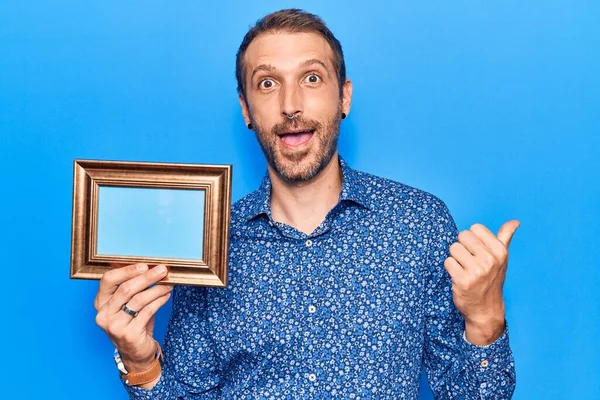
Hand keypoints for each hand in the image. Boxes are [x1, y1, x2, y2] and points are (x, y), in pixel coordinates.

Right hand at [94, 263, 172, 371]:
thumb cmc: (134, 324)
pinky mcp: (129, 334)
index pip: (108, 280)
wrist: (136, 353)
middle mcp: (104, 314)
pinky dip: (159, 301)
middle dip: (147, 277)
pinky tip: (166, 295)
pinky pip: (147, 311)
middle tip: (162, 270)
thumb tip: (153, 270)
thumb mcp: (129, 306)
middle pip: (126, 289)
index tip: (144, 265)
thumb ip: (134, 289)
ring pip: (138, 299)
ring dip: (156, 289)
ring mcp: (115, 326)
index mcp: (101, 303)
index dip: (126, 271)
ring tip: (168, 284)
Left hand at [443, 220, 519, 344]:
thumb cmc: (492, 279)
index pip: (475, 228)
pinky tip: (459, 277)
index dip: (472, 239)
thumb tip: (515, 221)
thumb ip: (505, 237)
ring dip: (455, 258)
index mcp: (500, 251)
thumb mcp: (501, 258)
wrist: (485, 309)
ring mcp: (476, 271)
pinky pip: (447, 262)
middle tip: (469, 261)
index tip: (478, 251)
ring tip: (464, 269)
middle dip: (462, 247)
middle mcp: (490, 260)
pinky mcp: (462, 280)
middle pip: (462, 236)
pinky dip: (450, 269)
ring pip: (453, 248)